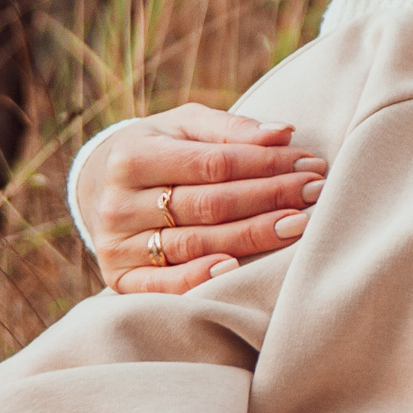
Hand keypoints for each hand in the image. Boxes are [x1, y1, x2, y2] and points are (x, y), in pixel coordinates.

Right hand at [83, 105, 327, 293]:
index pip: (213, 163)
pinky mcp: (120, 279)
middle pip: (209, 204)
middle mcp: (119, 204)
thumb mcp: (183, 126)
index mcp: (132, 157)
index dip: (266, 164)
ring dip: (254, 235)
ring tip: (300, 225)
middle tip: (317, 192)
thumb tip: (285, 132)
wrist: (96, 190)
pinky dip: (200, 279)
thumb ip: (231, 129)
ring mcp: (117, 245)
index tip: (310, 163)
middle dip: (270, 197)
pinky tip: (237, 269)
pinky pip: (164, 285)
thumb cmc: (157, 150)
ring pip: (196, 243)